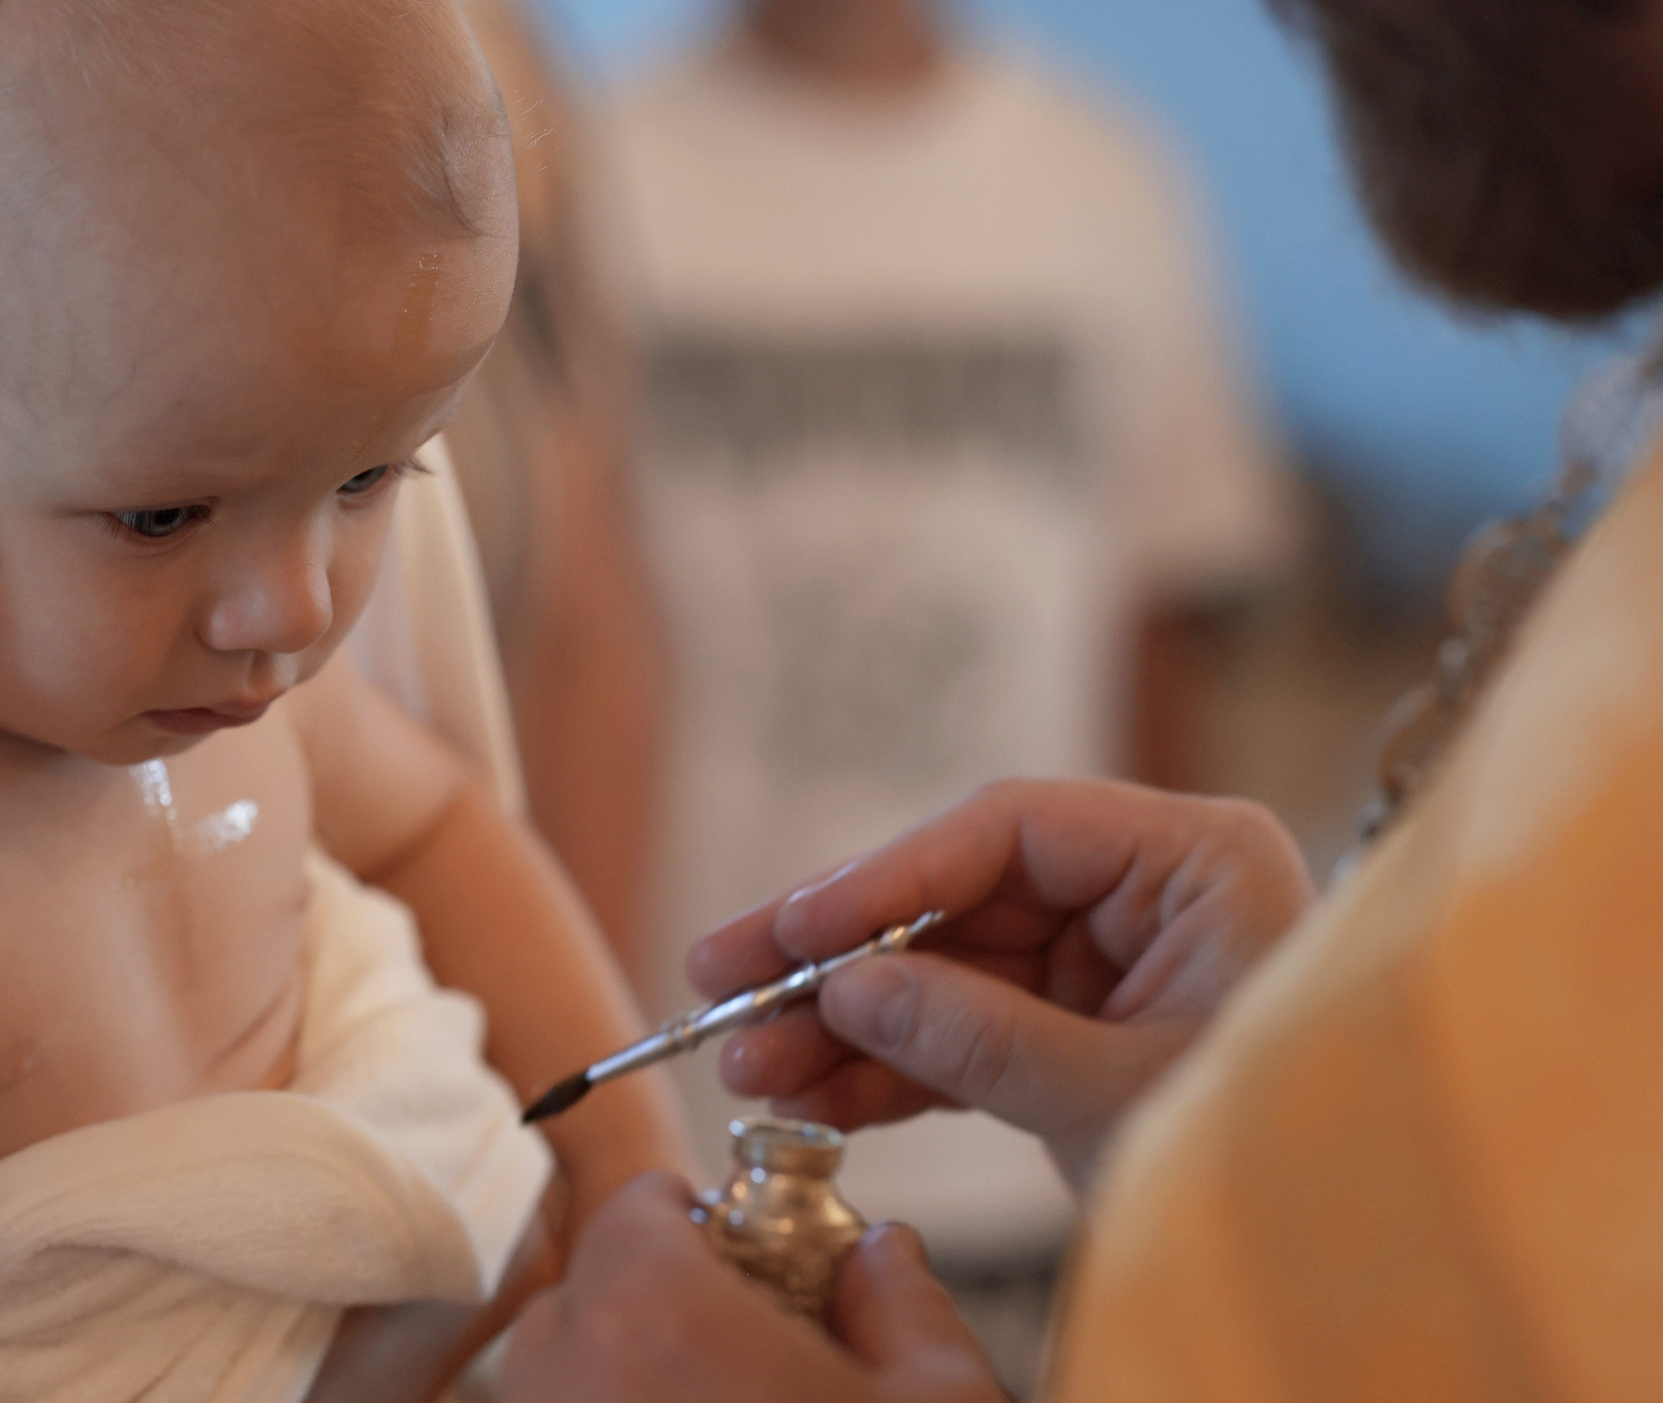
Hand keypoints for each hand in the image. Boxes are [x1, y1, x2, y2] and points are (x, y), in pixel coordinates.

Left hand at [504, 1174, 1004, 1402]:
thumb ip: (904, 1306)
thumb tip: (883, 1254)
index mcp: (655, 1319)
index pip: (637, 1208)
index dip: (697, 1229)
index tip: (747, 1264)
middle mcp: (565, 1377)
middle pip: (587, 1295)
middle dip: (655, 1309)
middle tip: (739, 1350)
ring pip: (556, 1377)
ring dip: (619, 1378)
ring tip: (714, 1399)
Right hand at [692, 779, 1314, 1192]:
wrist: (1362, 1255)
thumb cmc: (1286, 1155)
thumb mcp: (1118, 1096)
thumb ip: (979, 1037)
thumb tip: (848, 991)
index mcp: (1195, 861)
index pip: (1010, 831)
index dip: (888, 876)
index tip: (794, 929)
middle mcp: (1150, 895)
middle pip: (958, 899)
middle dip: (838, 956)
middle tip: (722, 979)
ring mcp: (1116, 965)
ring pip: (948, 973)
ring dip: (845, 1025)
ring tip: (747, 1067)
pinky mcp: (1088, 1032)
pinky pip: (970, 1035)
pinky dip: (893, 1071)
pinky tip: (809, 1095)